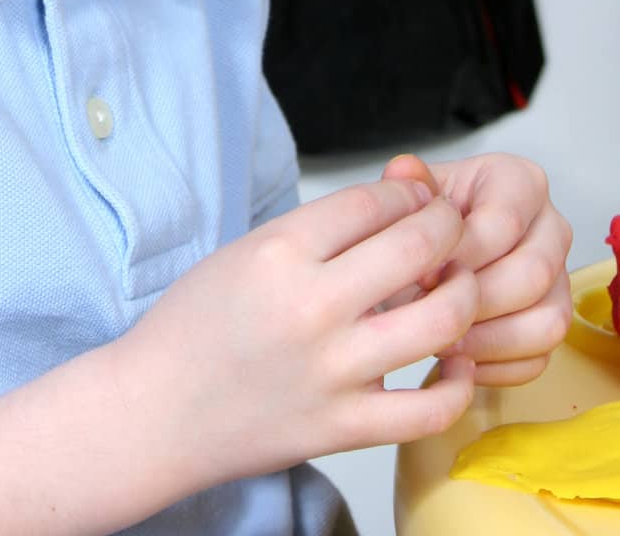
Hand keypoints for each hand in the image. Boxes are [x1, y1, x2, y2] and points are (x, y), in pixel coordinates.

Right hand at [114, 179, 477, 491]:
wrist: (155, 411)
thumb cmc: (195, 326)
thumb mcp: (245, 253)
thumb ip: (318, 232)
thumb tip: (397, 206)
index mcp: (279, 252)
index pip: (374, 203)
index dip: (410, 194)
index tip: (420, 198)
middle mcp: (311, 306)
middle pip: (417, 247)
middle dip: (448, 229)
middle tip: (451, 231)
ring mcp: (332, 370)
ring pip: (441, 320)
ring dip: (465, 294)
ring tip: (459, 288)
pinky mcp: (343, 427)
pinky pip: (430, 408)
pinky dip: (458, 382)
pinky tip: (457, 362)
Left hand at [382, 152, 572, 386]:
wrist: (427, 250)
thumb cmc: (422, 218)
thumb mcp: (409, 193)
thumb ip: (406, 183)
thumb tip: (405, 171)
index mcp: (520, 181)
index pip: (504, 222)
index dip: (460, 254)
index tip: (422, 272)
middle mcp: (550, 227)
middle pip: (532, 275)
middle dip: (473, 300)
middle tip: (427, 311)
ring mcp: (559, 279)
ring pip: (546, 323)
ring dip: (487, 340)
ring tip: (438, 339)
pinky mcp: (550, 323)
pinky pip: (538, 358)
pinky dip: (494, 366)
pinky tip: (454, 357)